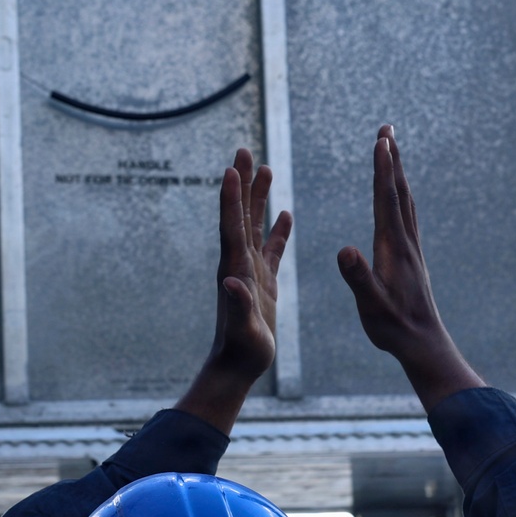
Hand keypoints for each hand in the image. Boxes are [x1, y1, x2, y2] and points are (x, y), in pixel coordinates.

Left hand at [177, 149, 292, 434]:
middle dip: (241, 183)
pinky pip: (271, 248)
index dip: (231, 198)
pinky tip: (285, 213)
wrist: (238, 366)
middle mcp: (239, 263)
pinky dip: (277, 230)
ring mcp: (250, 270)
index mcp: (235, 268)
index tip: (231, 168)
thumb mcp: (242, 328)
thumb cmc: (242, 350)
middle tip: (242, 150)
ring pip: (253, 225)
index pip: (232, 226)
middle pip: (239, 214)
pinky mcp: (262, 281)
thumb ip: (238, 305)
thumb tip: (230, 283)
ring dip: (257, 197)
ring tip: (264, 168)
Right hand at [337, 125, 484, 412]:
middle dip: (392, 159)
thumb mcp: (370, 305)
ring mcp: (411, 248)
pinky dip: (401, 195)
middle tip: (387, 129)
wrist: (423, 343)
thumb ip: (358, 278)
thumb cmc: (393, 327)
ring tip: (392, 152)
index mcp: (393, 248)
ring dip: (397, 173)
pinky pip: (406, 215)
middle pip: (399, 191)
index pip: (387, 200)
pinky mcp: (411, 257)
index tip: (381, 140)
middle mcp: (406, 242)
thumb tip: (345, 250)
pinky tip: (399, 196)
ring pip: (405, 201)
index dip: (383, 169)